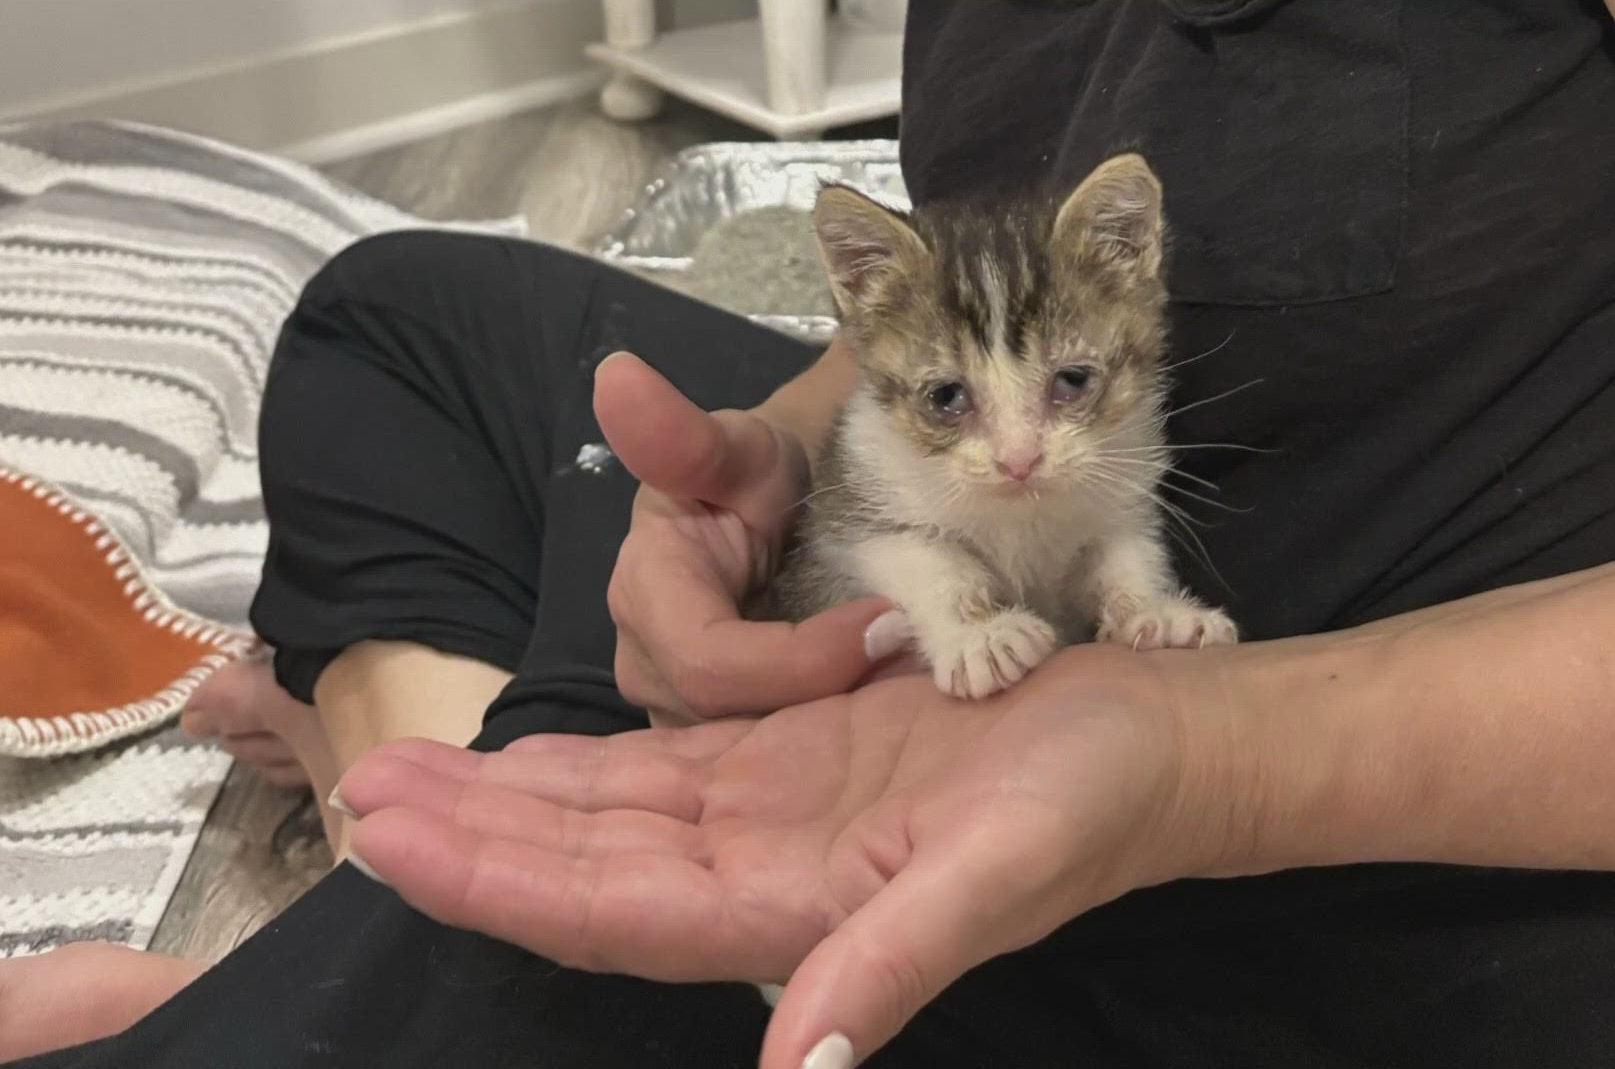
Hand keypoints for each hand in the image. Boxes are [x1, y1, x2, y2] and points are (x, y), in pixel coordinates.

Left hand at [336, 644, 1238, 1068]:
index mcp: (796, 913)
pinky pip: (672, 768)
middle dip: (473, 839)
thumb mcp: (998, 875)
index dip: (499, 883)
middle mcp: (768, 877)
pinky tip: (530, 754)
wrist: (1156, 745)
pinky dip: (592, 763)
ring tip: (411, 771)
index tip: (394, 839)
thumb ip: (893, 963)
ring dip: (512, 799)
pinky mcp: (802, 763)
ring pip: (615, 819)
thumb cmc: (1092, 804)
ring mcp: (780, 818)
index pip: (612, 910)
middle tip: (363, 793)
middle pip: (588, 870)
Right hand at [595, 352, 898, 724]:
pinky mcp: (720, 735)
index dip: (802, 659)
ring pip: (750, 753)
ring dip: (825, 728)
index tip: (890, 621)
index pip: (712, 663)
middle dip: (823, 696)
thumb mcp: (738, 447)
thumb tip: (617, 375)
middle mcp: (648, 662)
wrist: (783, 505)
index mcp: (645, 591)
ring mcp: (679, 708)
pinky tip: (874, 720)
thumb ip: (683, 433)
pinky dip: (820, 744)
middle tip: (909, 654)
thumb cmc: (762, 473)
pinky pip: (765, 760)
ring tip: (896, 687)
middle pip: (731, 719)